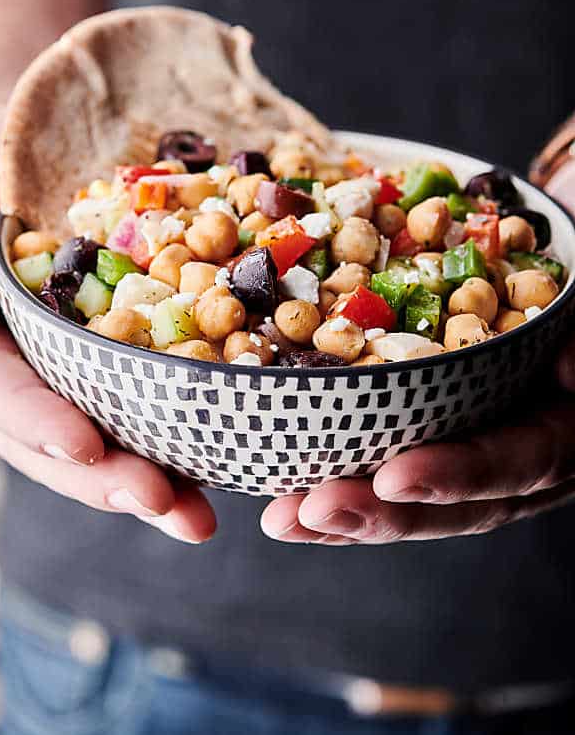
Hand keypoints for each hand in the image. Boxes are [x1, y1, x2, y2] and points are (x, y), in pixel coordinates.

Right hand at [0, 104, 215, 543]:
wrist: (43, 140)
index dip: (37, 425)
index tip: (84, 446)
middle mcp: (26, 367)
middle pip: (58, 441)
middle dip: (111, 478)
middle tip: (166, 505)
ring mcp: (78, 365)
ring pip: (110, 432)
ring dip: (156, 477)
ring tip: (200, 516)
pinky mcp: (128, 351)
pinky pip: (154, 394)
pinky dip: (187, 425)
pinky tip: (231, 449)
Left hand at [262, 342, 574, 543]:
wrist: (555, 316)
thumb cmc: (564, 314)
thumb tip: (568, 368)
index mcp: (561, 431)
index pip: (517, 462)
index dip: (458, 474)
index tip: (395, 476)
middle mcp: (518, 460)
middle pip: (452, 505)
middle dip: (379, 514)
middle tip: (312, 511)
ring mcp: (473, 460)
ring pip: (414, 502)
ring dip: (346, 514)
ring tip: (285, 517)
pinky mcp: (431, 445)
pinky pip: (389, 476)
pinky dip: (339, 485)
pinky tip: (289, 497)